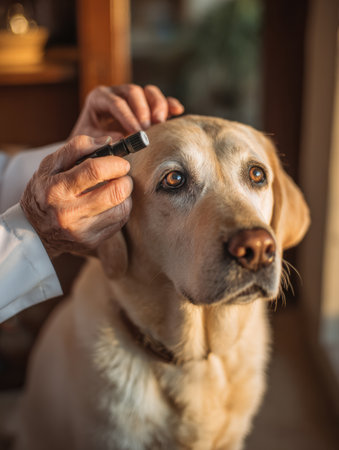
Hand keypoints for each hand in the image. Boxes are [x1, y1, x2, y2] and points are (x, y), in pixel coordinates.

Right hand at [20, 135, 132, 257]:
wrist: (34, 231)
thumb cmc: (44, 191)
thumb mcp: (50, 165)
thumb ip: (76, 148)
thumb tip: (107, 142)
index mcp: (56, 189)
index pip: (95, 171)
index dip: (115, 163)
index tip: (121, 163)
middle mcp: (68, 213)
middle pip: (114, 193)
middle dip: (125, 180)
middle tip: (122, 176)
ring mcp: (81, 231)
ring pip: (122, 209)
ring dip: (125, 196)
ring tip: (115, 190)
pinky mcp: (91, 242)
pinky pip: (119, 222)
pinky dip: (121, 209)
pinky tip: (111, 205)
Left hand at [70, 84, 183, 138]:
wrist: (94, 146)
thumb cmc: (90, 143)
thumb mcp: (89, 140)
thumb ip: (100, 139)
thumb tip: (119, 138)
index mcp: (99, 98)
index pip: (116, 102)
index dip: (127, 116)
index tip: (136, 132)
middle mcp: (117, 93)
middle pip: (133, 92)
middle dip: (142, 111)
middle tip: (147, 130)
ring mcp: (133, 98)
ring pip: (148, 91)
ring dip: (157, 106)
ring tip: (160, 123)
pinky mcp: (147, 105)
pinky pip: (161, 99)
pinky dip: (169, 104)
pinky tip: (177, 111)